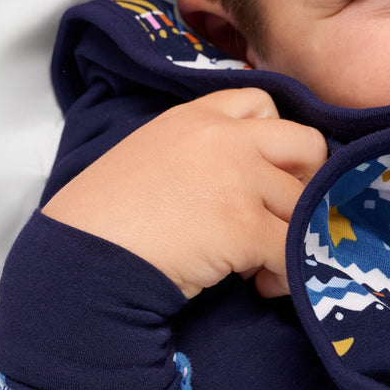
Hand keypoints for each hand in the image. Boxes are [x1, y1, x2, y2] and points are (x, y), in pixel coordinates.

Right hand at [42, 88, 327, 298]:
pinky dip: (289, 273)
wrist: (83, 258)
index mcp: (195, 117)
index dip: (275, 142)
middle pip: (306, 143)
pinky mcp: (244, 226)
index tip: (265, 176)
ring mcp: (238, 180)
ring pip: (305, 202)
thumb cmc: (106, 220)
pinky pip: (295, 248)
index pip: (262, 104)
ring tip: (264, 265)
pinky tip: (263, 286)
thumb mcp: (150, 158)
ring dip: (295, 235)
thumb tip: (239, 189)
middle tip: (283, 214)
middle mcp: (224, 139)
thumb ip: (198, 156)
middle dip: (306, 180)